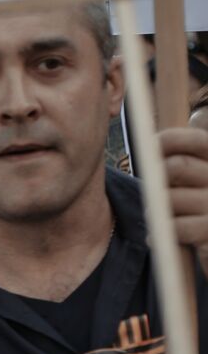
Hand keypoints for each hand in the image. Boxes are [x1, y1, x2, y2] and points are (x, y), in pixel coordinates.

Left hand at [161, 127, 207, 272]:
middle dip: (156, 177)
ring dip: (155, 209)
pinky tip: (154, 237)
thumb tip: (200, 116)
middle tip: (151, 189)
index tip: (151, 145)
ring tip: (156, 216)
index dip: (170, 139)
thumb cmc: (202, 209)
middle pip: (178, 166)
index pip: (198, 141)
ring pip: (171, 198)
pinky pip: (176, 226)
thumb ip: (194, 151)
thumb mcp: (200, 178)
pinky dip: (160, 231)